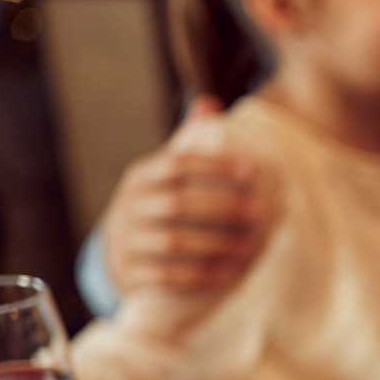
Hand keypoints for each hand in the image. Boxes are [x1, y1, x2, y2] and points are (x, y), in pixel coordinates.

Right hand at [102, 97, 270, 295]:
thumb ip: (187, 144)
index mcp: (141, 177)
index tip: (253, 170)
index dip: (215, 166)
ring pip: (174, 242)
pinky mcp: (132, 272)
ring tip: (253, 245)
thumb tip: (209, 103)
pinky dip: (202, 275)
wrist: (118, 251)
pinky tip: (232, 274)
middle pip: (177, 204)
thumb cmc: (156, 205)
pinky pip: (168, 275)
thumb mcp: (164, 173)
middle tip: (261, 211)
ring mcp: (128, 240)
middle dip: (222, 207)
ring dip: (217, 245)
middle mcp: (130, 206)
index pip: (177, 166)